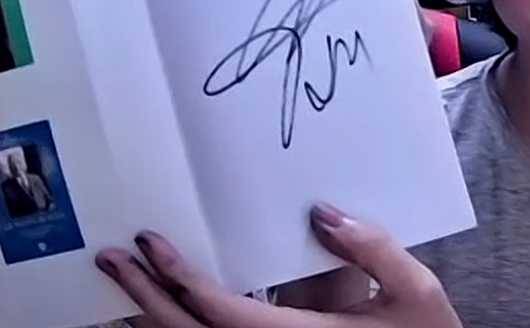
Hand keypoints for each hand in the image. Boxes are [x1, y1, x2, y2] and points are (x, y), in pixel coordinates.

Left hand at [95, 203, 461, 327]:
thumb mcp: (417, 295)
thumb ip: (374, 250)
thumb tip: (323, 212)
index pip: (224, 316)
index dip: (182, 282)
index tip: (152, 245)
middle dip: (145, 298)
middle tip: (112, 258)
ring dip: (150, 319)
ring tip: (121, 281)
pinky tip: (156, 310)